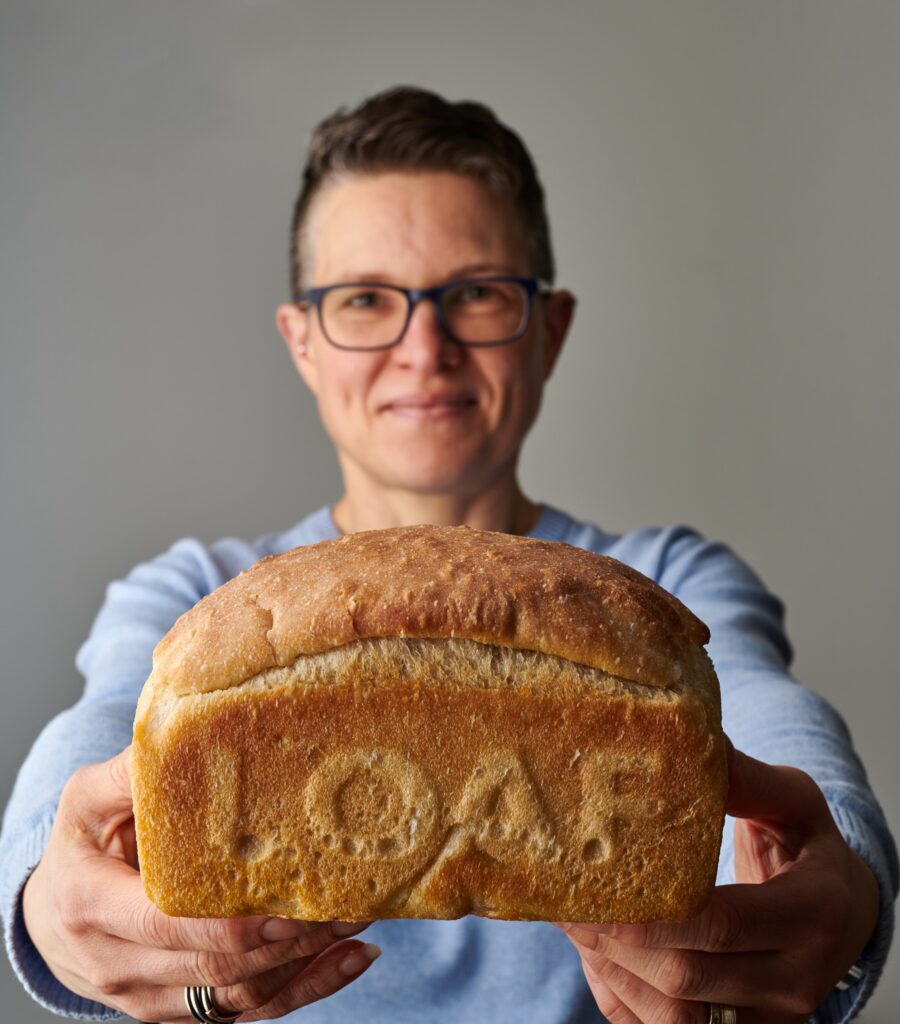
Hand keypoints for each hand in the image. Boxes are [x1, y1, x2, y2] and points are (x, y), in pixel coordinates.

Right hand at [23, 746, 379, 1022]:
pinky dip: (303, 991)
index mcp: (92, 905)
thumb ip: (132, 772)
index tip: (290, 897)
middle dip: (286, 940)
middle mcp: (118, 963)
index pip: (168, 922)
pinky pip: (245, 1014)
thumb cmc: (79, 847)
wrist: (52, 914)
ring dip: (304, 964)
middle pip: (214, 967)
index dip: (232, 920)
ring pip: (235, 996)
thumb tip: (186, 724)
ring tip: (358, 922)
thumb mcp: (88, 801)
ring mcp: (149, 997)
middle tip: (347, 902)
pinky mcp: (179, 1010)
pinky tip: (348, 959)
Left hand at [554, 739, 879, 1022]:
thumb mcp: (794, 803)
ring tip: (573, 925)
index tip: (596, 887)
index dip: (651, 914)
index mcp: (812, 913)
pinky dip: (625, 1001)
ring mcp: (770, 1017)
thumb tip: (694, 745)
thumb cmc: (808, 850)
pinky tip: (597, 959)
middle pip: (688, 977)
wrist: (844, 914)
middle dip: (618, 943)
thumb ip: (748, 780)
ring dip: (614, 974)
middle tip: (568, 902)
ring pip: (676, 1017)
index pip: (720, 923)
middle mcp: (797, 977)